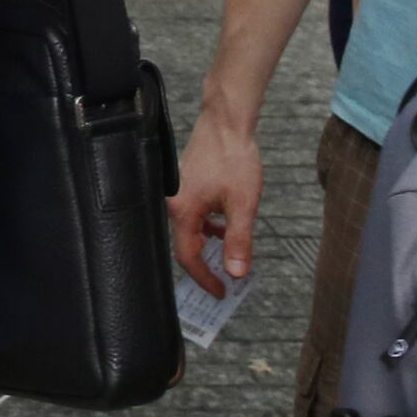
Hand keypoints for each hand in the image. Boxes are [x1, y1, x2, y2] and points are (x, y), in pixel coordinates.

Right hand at [168, 109, 264, 294]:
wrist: (226, 123)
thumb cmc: (233, 159)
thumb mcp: (243, 205)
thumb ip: (239, 242)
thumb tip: (236, 273)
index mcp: (183, 211)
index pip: (188, 257)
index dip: (204, 278)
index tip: (221, 292)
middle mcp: (174, 204)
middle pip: (186, 245)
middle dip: (207, 265)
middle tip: (226, 280)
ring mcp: (177, 193)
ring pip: (190, 230)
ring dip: (209, 245)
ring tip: (230, 254)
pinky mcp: (185, 185)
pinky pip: (192, 216)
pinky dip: (208, 227)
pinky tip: (224, 225)